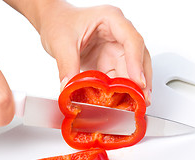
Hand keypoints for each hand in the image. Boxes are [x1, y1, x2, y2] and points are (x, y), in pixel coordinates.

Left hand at [37, 2, 151, 104]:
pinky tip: (120, 102)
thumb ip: (67, 65)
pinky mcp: (107, 61)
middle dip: (141, 80)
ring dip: (133, 87)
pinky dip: (119, 90)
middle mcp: (117, 34)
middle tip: (142, 99)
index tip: (138, 82)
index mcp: (111, 19)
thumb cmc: (60, 22)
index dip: (137, 63)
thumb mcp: (62, 42)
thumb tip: (69, 87)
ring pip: (131, 70)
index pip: (131, 41)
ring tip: (135, 104)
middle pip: (138, 57)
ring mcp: (114, 48)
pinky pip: (117, 77)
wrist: (52, 24)